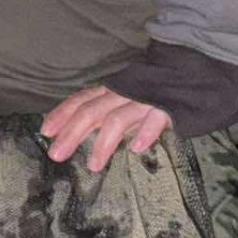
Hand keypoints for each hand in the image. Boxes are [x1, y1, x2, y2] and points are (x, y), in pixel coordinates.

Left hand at [40, 85, 171, 171]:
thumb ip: (106, 113)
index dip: (62, 114)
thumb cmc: (156, 92)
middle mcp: (123, 93)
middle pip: (91, 112)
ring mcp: (145, 99)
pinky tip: (137, 148)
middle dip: (71, 133)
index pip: (81, 101)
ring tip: (93, 165)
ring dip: (103, 142)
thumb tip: (79, 131)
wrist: (193, 73)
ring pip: (118, 119)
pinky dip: (145, 133)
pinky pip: (155, 119)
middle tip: (56, 155)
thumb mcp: (126, 100)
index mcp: (112, 91)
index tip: (45, 132)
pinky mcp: (168, 106)